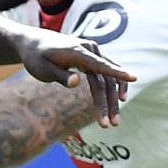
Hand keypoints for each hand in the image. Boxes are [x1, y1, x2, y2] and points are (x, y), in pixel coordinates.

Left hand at [16, 31, 134, 127]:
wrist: (33, 42)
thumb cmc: (35, 57)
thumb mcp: (42, 68)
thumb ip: (60, 75)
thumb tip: (77, 82)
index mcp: (77, 51)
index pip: (100, 64)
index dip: (117, 72)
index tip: (133, 78)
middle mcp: (89, 50)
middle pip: (104, 78)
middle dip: (108, 103)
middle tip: (109, 125)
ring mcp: (92, 53)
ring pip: (107, 78)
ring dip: (111, 100)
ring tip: (113, 122)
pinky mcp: (92, 58)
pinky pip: (106, 73)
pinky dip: (113, 85)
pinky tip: (119, 99)